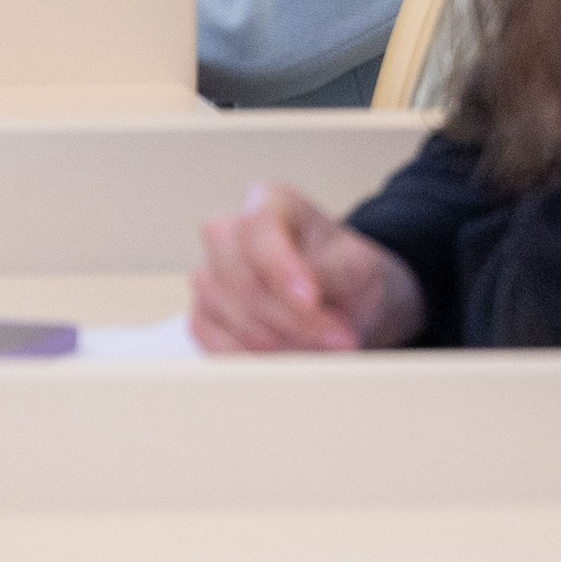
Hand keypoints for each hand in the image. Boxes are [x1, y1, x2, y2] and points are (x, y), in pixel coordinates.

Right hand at [191, 182, 425, 353]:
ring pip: (221, 310)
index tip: (312, 299)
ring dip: (273, 340)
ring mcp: (209, 275)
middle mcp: (230, 233)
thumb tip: (304, 299)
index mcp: (271, 202)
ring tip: (321, 349)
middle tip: (335, 338)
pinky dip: (251, 357)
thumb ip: (331, 274)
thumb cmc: (349, 274)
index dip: (281, 267)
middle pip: (237, 275)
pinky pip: (212, 342)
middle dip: (287, 316)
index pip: (259, 227)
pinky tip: (288, 360)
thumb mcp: (357, 267)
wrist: (344, 304)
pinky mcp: (203, 316)